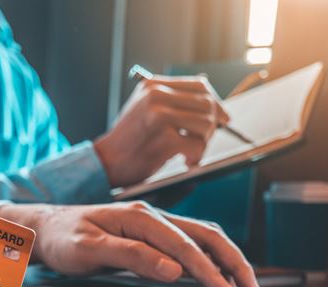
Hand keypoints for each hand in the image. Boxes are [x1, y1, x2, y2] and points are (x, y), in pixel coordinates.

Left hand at [0, 202, 263, 286]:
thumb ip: (130, 256)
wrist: (46, 226)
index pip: (186, 246)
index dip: (212, 272)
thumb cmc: (63, 238)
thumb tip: (174, 269)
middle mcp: (153, 216)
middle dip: (235, 266)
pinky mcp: (153, 234)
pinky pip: (193, 242)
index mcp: (140, 218)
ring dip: (229, 261)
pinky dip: (213, 258)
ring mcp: (155, 224)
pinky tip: (220, 275)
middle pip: (207, 236)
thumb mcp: (88, 250)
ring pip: (205, 238)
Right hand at [93, 76, 229, 186]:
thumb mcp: (144, 109)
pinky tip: (186, 161)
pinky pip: (197, 145)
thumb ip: (171, 100)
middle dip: (212, 124)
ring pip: (206, 124)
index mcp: (153, 85)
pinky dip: (197, 156)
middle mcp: (156, 95)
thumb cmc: (128, 140)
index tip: (222, 118)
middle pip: (207, 103)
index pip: (199, 85)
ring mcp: (160, 116)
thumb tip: (211, 100)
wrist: (105, 162)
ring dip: (204, 142)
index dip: (215, 102)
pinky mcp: (165, 138)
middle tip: (202, 140)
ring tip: (190, 152)